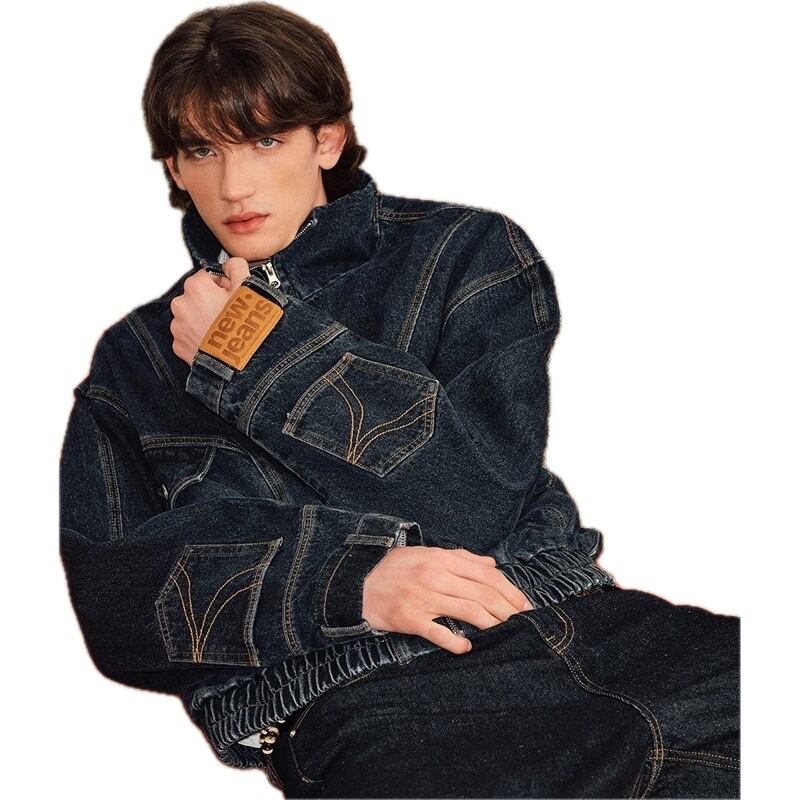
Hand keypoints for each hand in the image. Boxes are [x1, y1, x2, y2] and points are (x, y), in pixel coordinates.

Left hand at [169, 257, 251, 364]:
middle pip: (199, 296)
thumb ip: (237, 266)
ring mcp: (178, 327)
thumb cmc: (244, 326)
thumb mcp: (248, 287)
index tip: (234, 297)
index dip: (225, 285)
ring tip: (226, 331)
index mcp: (196, 287)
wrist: (240, 363)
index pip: (209, 276)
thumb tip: (231, 264)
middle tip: (232, 315)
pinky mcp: (180, 347)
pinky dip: (201, 337)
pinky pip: (190, 336)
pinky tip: (217, 342)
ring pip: (193, 316)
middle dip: (213, 302)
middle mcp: (181, 305)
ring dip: (206, 320)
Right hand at [362, 546, 534, 654]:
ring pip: (467, 610)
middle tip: (524, 621)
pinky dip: (455, 641)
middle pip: (481, 593)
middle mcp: (434, 576)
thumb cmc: (394, 569)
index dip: (509, 589)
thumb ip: (460, 558)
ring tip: (505, 632)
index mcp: (440, 558)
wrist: (357, 583)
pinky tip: (467, 647)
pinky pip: (437, 632)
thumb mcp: (426, 553)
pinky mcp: (408, 618)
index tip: (524, 604)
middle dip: (507, 608)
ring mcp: (422, 597)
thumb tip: (491, 564)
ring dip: (491, 624)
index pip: (485, 574)